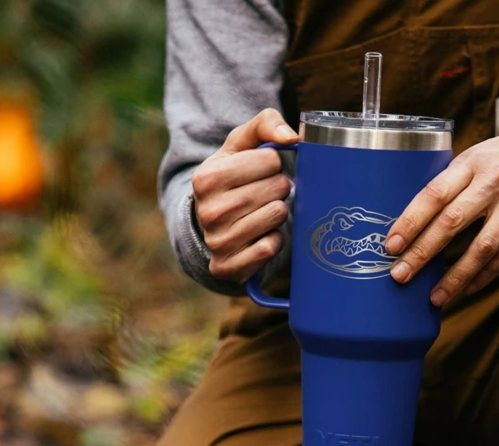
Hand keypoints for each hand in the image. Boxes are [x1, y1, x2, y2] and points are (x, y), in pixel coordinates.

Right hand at [192, 108, 298, 282]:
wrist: (210, 222)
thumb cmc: (232, 176)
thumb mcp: (240, 145)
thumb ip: (265, 124)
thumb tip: (291, 137)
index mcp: (206, 178)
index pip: (270, 160)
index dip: (274, 163)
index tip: (262, 170)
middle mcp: (208, 211)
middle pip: (277, 188)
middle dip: (280, 187)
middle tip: (267, 191)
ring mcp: (217, 242)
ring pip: (276, 215)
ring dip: (278, 211)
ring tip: (263, 210)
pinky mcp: (228, 267)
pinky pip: (270, 248)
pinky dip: (273, 239)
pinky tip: (261, 234)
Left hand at [385, 105, 498, 306]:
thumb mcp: (480, 156)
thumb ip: (454, 184)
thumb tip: (415, 222)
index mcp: (472, 162)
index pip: (433, 193)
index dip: (409, 221)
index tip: (390, 245)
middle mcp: (495, 180)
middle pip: (452, 221)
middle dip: (423, 252)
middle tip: (400, 276)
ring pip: (483, 246)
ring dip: (456, 276)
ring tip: (436, 297)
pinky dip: (486, 274)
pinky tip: (468, 287)